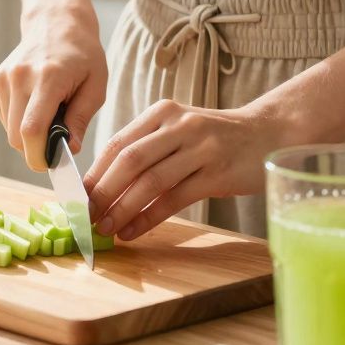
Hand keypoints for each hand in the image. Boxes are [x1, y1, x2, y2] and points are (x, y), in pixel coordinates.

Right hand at [0, 5, 107, 171]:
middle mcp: (19, 77)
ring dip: (27, 135)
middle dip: (35, 150)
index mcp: (48, 77)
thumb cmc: (82, 55)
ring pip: (8, 130)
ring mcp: (2, 79)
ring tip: (48, 114)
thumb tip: (69, 150)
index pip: (32, 129)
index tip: (51, 164)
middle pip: (16, 136)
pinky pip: (3, 118)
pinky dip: (18, 121)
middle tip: (55, 144)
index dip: (38, 155)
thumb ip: (81, 119)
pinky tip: (34, 104)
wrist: (55, 23)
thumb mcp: (96, 86)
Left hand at [83, 99, 298, 239]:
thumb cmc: (214, 138)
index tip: (76, 198)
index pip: (117, 144)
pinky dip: (149, 218)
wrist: (268, 133)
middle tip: (86, 217)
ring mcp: (200, 148)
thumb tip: (101, 186)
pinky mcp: (217, 172)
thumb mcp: (178, 130)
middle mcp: (179, 126)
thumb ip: (145, 149)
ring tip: (105, 228)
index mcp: (162, 113)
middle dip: (103, 193)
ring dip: (123, 209)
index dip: (93, 173)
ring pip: (150, 182)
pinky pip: (175, 199)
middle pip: (129, 161)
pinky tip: (133, 232)